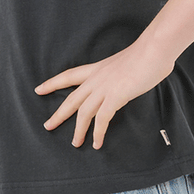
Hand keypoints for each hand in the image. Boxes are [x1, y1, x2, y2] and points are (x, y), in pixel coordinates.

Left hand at [34, 39, 173, 149]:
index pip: (69, 75)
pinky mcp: (115, 96)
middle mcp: (97, 78)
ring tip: (75, 143)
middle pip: (71, 99)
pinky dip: (98, 133)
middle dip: (59, 114)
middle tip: (47, 125)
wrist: (154, 49)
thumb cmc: (147, 54)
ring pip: (83, 112)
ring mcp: (105, 87)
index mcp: (97, 68)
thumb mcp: (126, 63)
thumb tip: (125, 82)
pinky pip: (101, 119)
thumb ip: (120, 74)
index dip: (53, 83)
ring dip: (78, 130)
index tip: (39, 89)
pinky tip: (97, 143)